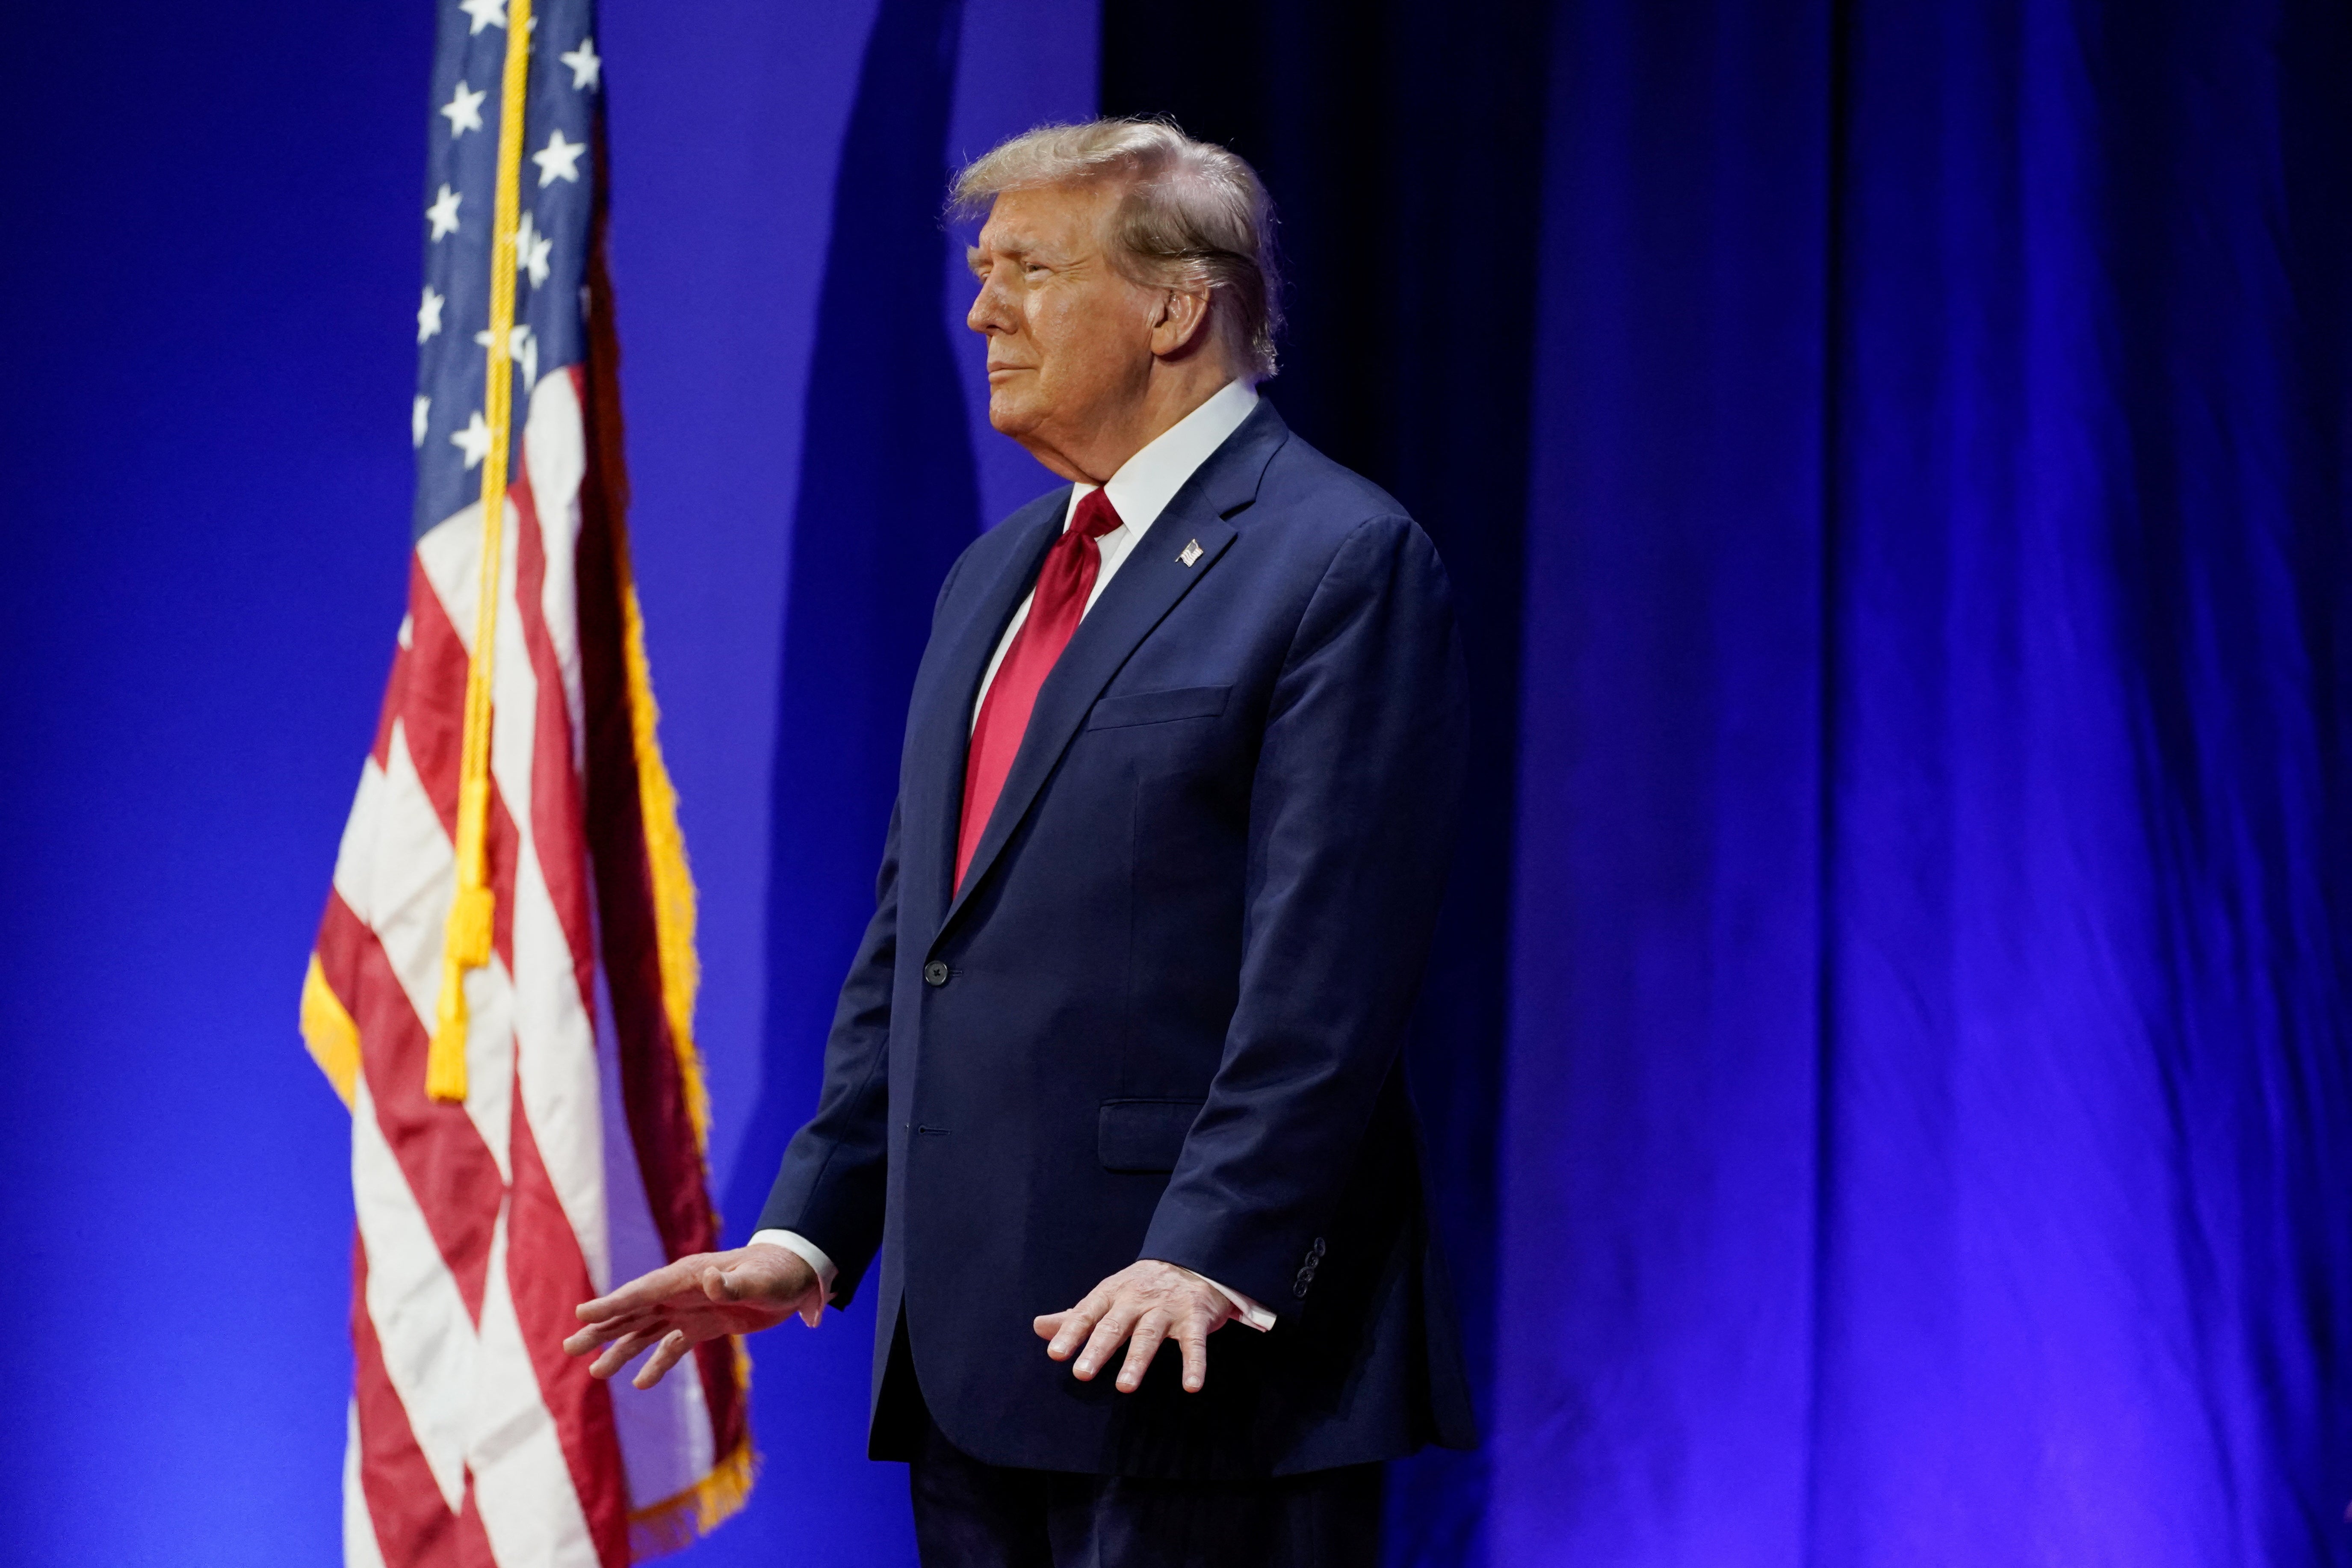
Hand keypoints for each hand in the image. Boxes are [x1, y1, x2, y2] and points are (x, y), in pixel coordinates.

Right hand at [564, 1242, 822, 1389]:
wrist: (796, 1277)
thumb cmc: (779, 1273)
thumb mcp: (762, 1280)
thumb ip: (736, 1284)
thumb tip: (712, 1280)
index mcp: (688, 1276)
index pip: (643, 1292)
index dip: (612, 1304)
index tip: (582, 1314)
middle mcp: (682, 1292)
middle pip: (633, 1312)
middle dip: (602, 1328)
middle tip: (570, 1345)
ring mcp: (689, 1310)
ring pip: (645, 1331)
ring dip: (620, 1349)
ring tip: (594, 1372)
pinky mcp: (702, 1326)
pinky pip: (671, 1347)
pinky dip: (656, 1364)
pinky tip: (640, 1383)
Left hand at [1034, 1260, 1234, 1393]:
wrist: (1193, 1261)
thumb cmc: (1142, 1287)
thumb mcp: (1107, 1296)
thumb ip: (1075, 1316)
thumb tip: (1038, 1327)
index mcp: (1112, 1293)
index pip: (1087, 1314)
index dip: (1071, 1333)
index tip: (1055, 1354)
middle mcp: (1137, 1300)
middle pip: (1115, 1325)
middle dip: (1098, 1349)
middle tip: (1082, 1374)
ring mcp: (1167, 1308)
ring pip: (1149, 1335)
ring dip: (1137, 1360)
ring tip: (1125, 1386)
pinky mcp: (1195, 1317)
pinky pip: (1194, 1343)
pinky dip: (1195, 1364)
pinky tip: (1191, 1387)